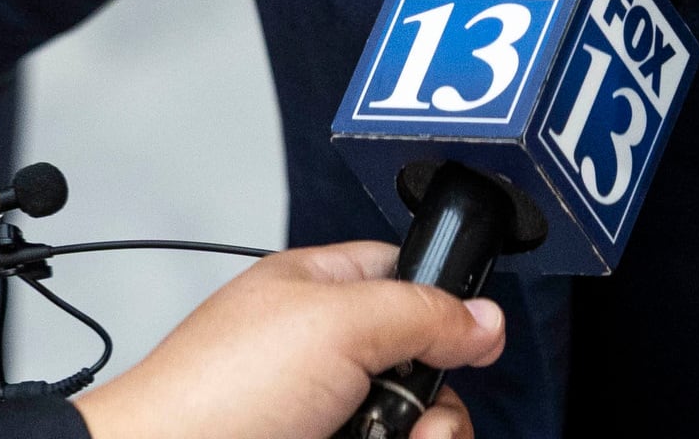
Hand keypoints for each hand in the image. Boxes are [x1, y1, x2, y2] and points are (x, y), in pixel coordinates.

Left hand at [75, 240, 504, 438]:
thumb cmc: (213, 391)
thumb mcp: (336, 323)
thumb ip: (421, 310)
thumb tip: (485, 318)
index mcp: (321, 292)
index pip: (408, 276)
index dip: (445, 303)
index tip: (468, 339)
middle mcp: (328, 356)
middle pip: (424, 367)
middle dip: (432, 396)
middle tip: (405, 409)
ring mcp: (326, 414)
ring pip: (414, 427)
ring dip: (419, 437)